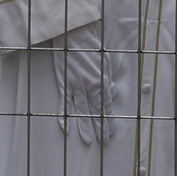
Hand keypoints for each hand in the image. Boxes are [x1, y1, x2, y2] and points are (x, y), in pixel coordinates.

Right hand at [47, 19, 113, 144]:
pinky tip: (65, 127)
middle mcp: (90, 86)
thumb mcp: (106, 62)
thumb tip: (112, 92)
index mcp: (102, 81)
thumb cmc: (90, 47)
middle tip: (103, 140)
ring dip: (84, 126)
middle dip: (100, 127)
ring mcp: (76, 85)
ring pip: (81, 110)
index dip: (109, 119)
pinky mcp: (64, 82)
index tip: (111, 130)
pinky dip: (64, 115)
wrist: (73, 34)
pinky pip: (64, 102)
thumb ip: (108, 79)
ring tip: (88, 140)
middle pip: (96, 111)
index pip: (107, 105)